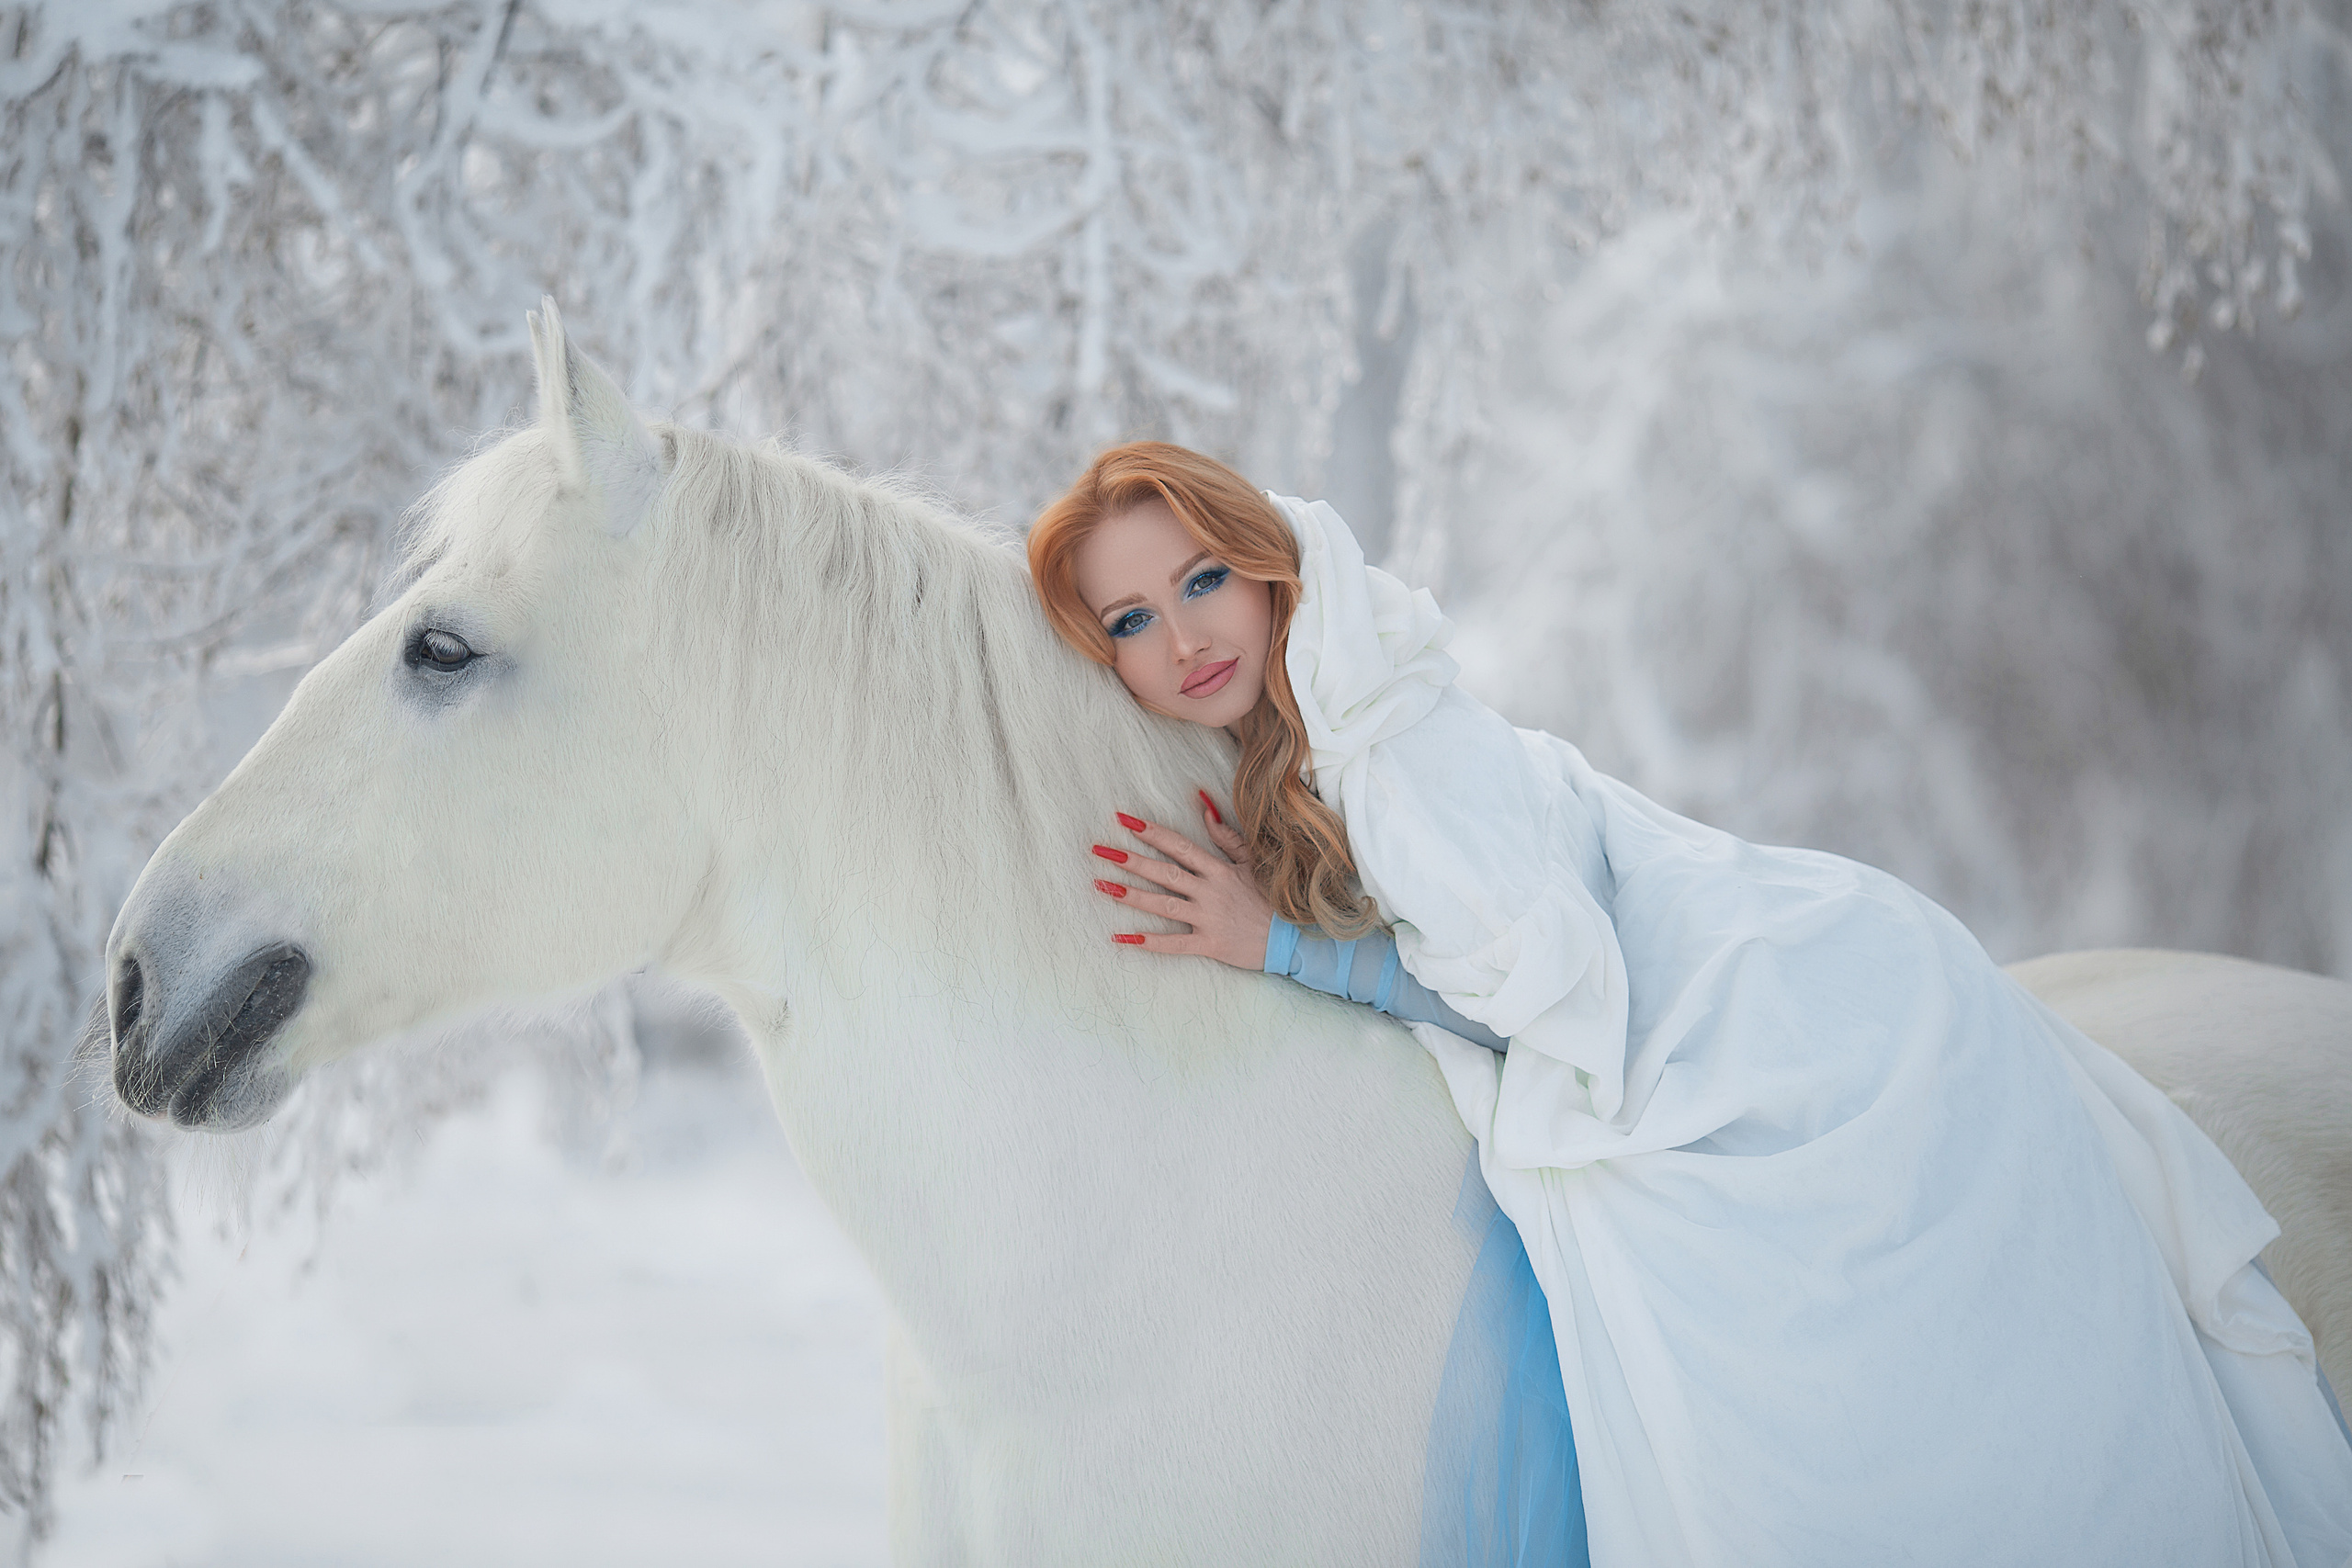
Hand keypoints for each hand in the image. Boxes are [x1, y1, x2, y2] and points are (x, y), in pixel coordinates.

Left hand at [1090, 790, 1271, 969]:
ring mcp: (1208, 918)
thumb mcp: (1252, 862)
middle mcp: (1210, 891)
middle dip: (1131, 860)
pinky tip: (1121, 939)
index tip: (1124, 821)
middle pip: (1164, 872)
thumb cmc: (1271, 898)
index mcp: (1219, 870)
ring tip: (1102, 885)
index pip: (1179, 846)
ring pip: (1163, 905)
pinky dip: (1148, 942)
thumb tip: (1203, 808)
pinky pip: (1174, 944)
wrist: (1292, 937)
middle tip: (1100, 850)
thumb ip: (1227, 837)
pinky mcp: (1209, 944)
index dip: (1151, 832)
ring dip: (1132, 895)